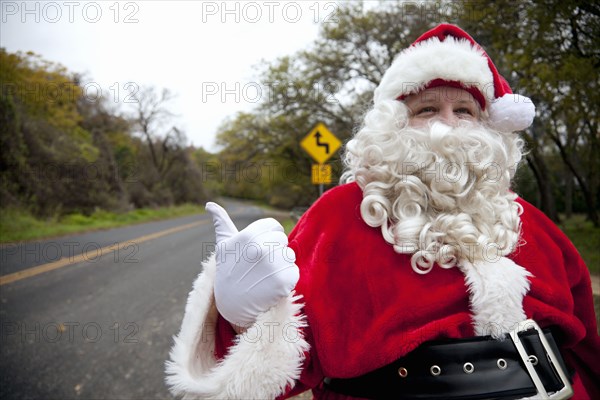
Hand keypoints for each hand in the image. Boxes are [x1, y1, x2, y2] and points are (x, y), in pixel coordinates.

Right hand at [206, 202, 298, 326]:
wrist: (232, 307)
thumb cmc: (229, 271)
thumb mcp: (224, 246)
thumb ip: (221, 223)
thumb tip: (210, 204)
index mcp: (248, 235)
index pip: (274, 226)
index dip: (267, 238)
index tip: (255, 252)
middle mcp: (259, 248)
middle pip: (283, 241)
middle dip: (274, 252)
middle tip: (258, 267)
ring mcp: (272, 265)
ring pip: (290, 256)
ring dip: (280, 266)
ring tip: (264, 277)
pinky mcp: (284, 282)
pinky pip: (294, 272)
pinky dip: (286, 280)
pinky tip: (271, 287)